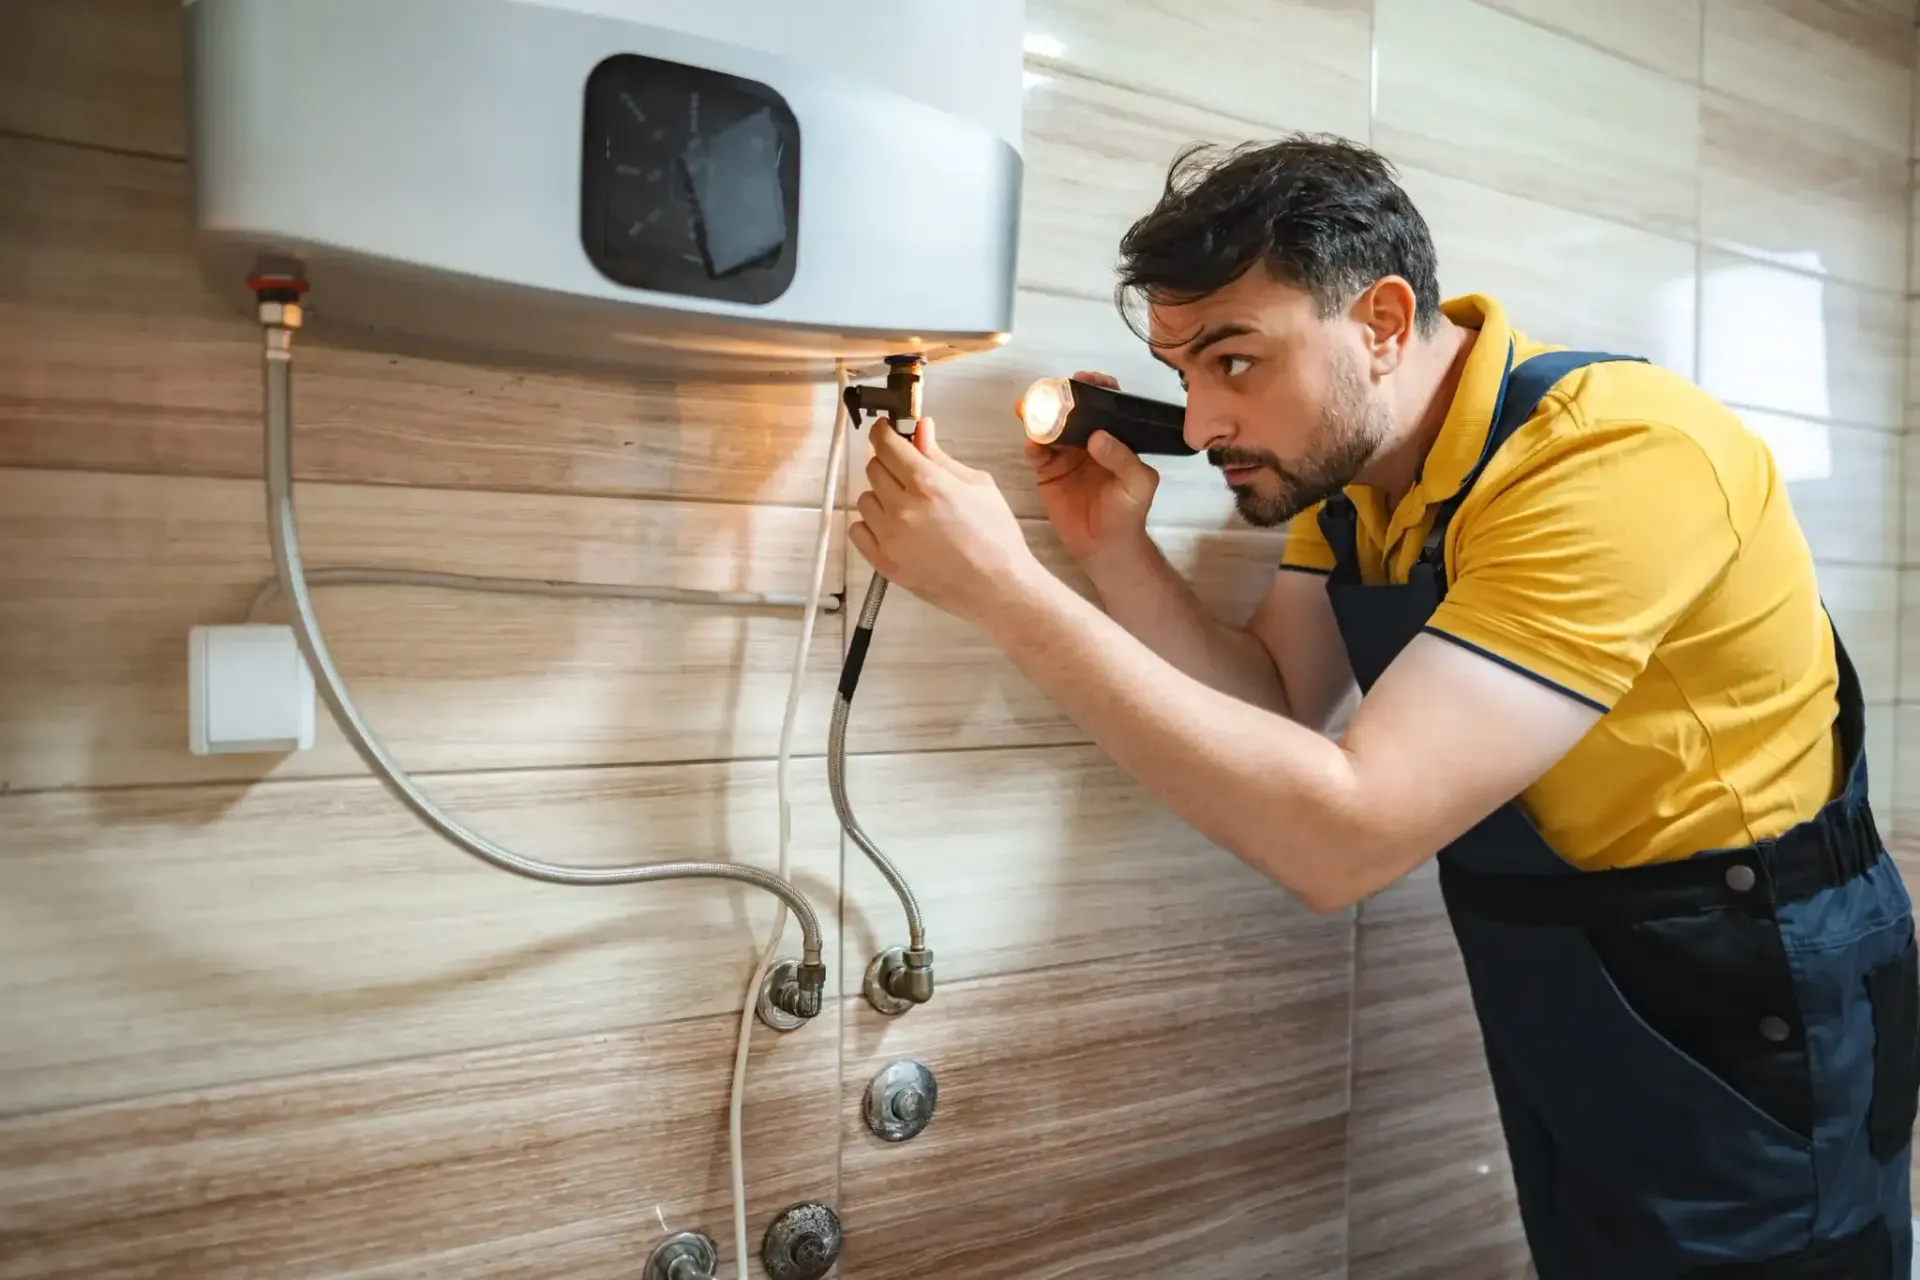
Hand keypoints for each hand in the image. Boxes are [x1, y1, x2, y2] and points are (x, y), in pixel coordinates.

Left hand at [850, 417, 1043, 626]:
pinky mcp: (884, 563)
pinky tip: (893, 528)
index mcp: (928, 484)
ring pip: (865, 500)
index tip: (885, 430)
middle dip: (889, 464)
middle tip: (907, 472)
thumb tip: (921, 431)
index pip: (887, 445)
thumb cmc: (996, 537)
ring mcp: (890, 538)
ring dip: (881, 496)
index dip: (883, 432)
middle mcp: (903, 509)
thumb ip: (941, 457)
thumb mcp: (978, 485)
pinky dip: (871, 524)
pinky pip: (858, 531)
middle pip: (874, 469)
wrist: (998, 587)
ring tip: (906, 507)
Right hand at [1024, 370, 1160, 567]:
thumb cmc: (1127, 512)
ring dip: (1039, 415)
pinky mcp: (1047, 472)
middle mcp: (1087, 440)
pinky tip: (1033, 444)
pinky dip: (1032, 445)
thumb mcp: (1138, 484)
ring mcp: (1065, 455)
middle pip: (1072, 410)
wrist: (1104, 546)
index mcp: (1114, 437)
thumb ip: (1123, 459)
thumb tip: (1097, 436)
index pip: (1105, 404)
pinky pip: (1036, 453)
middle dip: (1060, 396)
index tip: (1086, 379)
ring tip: (1031, 409)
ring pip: (1050, 427)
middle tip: (1053, 388)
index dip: (1096, 387)